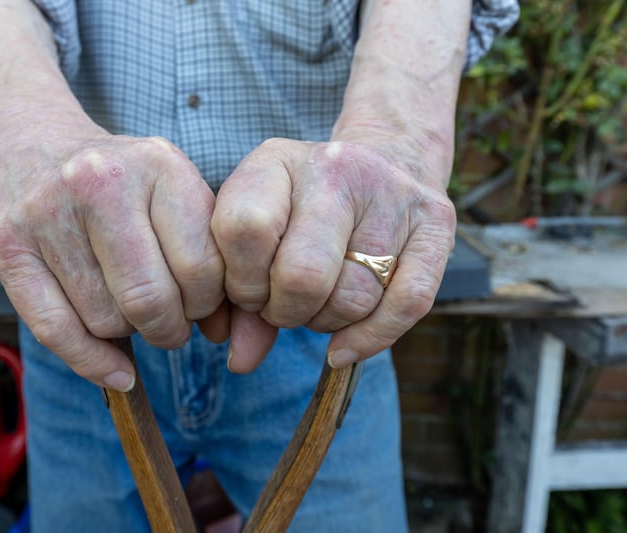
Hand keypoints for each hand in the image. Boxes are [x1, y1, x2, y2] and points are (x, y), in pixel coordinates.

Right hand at [0, 116, 224, 390]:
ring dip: (128, 333)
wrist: (36, 144)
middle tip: (168, 324)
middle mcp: (101, 182)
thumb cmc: (122, 183)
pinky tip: (115, 369)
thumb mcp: (175, 196)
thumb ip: (209, 257)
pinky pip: (55, 331)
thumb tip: (222, 334)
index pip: (200, 268)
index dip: (208, 304)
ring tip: (127, 306)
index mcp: (158, 165)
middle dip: (169, 329)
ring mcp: (47, 212)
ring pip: (105, 320)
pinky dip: (92, 363)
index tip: (199, 304)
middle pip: (149, 299)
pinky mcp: (6, 245)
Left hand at [211, 137, 455, 372]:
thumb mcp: (259, 233)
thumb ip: (238, 295)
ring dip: (326, 322)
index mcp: (277, 161)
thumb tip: (242, 361)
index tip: (249, 291)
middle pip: (302, 274)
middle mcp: (335, 168)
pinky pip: (408, 304)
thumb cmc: (302, 211)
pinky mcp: (436, 222)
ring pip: (353, 297)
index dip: (241, 282)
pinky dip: (371, 338)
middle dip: (285, 312)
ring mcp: (392, 192)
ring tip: (318, 305)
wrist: (383, 161)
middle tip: (284, 307)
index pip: (244, 230)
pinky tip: (345, 345)